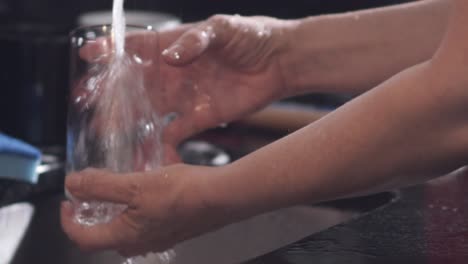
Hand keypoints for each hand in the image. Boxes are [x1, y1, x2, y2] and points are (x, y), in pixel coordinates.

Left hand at [61, 166, 229, 256]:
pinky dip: (135, 210)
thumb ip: (101, 185)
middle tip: (91, 196)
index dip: (67, 220)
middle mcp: (141, 243)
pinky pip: (145, 224)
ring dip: (114, 212)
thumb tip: (74, 185)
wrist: (222, 197)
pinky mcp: (173, 229)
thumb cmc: (184, 193)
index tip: (67, 202)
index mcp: (127, 236)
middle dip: (91, 216)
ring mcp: (159, 238)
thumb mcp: (135, 185)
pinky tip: (147, 192)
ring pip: (125, 229)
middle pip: (104, 236)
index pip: (83, 238)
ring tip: (118, 190)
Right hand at [75, 15, 292, 162]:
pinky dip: (164, 144)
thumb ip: (195, 40)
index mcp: (174, 46)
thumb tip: (170, 56)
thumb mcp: (223, 29)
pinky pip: (176, 133)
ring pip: (149, 112)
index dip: (111, 51)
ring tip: (109, 133)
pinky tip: (151, 154)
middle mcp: (174, 73)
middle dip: (110, 94)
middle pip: (134, 85)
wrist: (279, 62)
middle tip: (88, 103)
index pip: (136, 47)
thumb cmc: (251, 36)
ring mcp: (185, 96)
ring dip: (129, 123)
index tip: (88, 56)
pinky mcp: (201, 116)